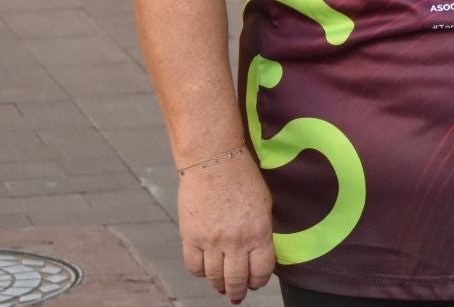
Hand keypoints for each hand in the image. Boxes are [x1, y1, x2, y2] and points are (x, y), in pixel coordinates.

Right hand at [177, 155, 275, 302]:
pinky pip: (194, 266)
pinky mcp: (190, 237)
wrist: (214, 160)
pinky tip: (205, 271)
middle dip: (238, 291)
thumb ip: (261, 232)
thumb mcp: (264, 205)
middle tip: (238, 295)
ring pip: (214, 277)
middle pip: (236, 280)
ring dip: (219, 286)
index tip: (257, 283)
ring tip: (222, 287)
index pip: (262, 270)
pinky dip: (200, 273)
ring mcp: (211, 241)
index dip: (260, 281)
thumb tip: (258, 253)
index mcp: (259, 232)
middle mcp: (235, 241)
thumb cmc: (243, 177)